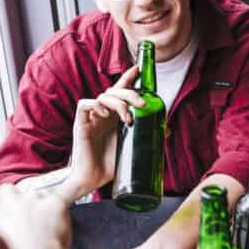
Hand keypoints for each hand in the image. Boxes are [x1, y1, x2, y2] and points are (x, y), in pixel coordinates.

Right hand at [58, 64, 141, 201]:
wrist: (91, 180)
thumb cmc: (109, 166)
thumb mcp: (132, 148)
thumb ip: (145, 137)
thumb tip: (167, 131)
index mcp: (114, 116)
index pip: (120, 91)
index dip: (128, 78)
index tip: (138, 69)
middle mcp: (103, 114)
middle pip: (114, 91)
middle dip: (130, 92)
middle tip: (142, 103)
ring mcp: (91, 118)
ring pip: (103, 96)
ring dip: (118, 103)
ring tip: (128, 118)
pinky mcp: (81, 123)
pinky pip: (85, 104)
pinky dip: (97, 105)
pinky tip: (106, 114)